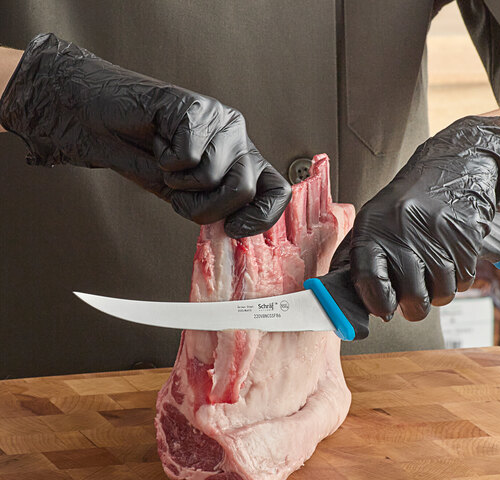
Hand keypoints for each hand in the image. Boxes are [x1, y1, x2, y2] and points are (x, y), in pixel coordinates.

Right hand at [0, 33, 289, 236]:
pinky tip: (159, 144)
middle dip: (203, 205)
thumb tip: (239, 232)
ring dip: (179, 183)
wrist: (103, 125)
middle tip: (177, 192)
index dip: (262, 217)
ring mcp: (222, 122)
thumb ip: (216, 211)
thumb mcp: (187, 197)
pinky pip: (190, 155)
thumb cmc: (145, 160)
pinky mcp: (199, 108)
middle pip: (242, 190)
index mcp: (244, 165)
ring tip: (166, 165)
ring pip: (215, 175)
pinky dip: (166, 161)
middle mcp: (240, 142)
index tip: (233, 230)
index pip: (277, 192)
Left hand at [344, 115, 499, 320]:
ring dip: (438, 294)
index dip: (377, 303)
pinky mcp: (466, 234)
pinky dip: (459, 281)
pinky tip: (449, 263)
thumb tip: (344, 306)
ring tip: (430, 275)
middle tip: (411, 301)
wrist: (452, 168)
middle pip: (412, 295)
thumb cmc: (405, 206)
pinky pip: (465, 279)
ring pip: (442, 292)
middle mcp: (404, 228)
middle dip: (413, 308)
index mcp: (373, 227)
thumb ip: (357, 263)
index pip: (370, 279)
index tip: (383, 310)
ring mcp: (437, 231)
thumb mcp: (372, 225)